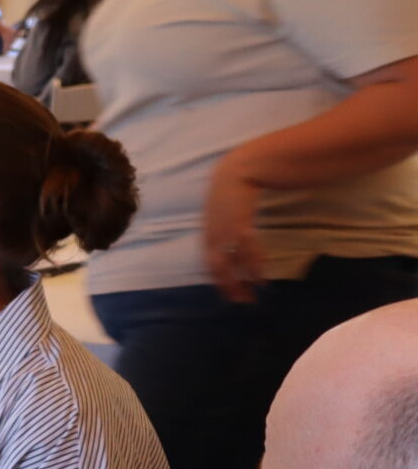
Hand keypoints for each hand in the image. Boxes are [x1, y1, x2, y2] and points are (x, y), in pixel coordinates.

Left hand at [202, 160, 266, 302]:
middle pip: (215, 265)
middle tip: (240, 301)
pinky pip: (245, 251)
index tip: (228, 293)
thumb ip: (225, 222)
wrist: (242, 167)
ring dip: (241, 281)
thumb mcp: (223, 207)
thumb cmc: (235, 186)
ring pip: (228, 262)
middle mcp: (212, 232)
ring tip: (252, 295)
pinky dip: (253, 266)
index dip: (217, 277)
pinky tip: (261, 279)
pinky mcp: (239, 224)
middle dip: (227, 285)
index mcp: (207, 229)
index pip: (207, 260)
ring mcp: (224, 229)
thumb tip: (233, 238)